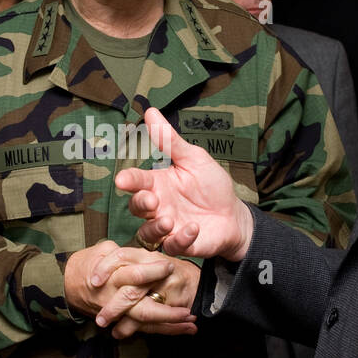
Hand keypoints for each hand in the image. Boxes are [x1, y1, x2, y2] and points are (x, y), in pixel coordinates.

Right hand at [64, 241, 195, 335]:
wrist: (66, 284)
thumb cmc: (88, 263)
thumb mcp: (102, 250)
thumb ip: (124, 250)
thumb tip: (144, 251)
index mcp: (112, 275)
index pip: (134, 275)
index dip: (152, 272)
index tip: (170, 267)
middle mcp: (115, 296)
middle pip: (141, 306)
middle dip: (166, 309)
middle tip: (188, 308)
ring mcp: (117, 312)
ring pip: (144, 321)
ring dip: (169, 324)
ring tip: (192, 323)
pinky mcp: (120, 320)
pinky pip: (144, 328)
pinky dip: (165, 330)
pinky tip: (185, 329)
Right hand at [113, 107, 254, 260]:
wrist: (234, 214)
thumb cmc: (211, 185)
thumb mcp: (193, 158)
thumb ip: (170, 141)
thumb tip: (150, 111)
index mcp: (157, 184)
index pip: (137, 181)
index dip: (128, 180)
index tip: (123, 180)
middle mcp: (158, 207)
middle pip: (137, 207)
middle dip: (140, 203)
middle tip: (152, 200)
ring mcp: (168, 228)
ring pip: (147, 233)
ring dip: (155, 227)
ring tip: (169, 220)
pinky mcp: (181, 244)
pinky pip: (172, 246)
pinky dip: (180, 239)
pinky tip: (192, 228)